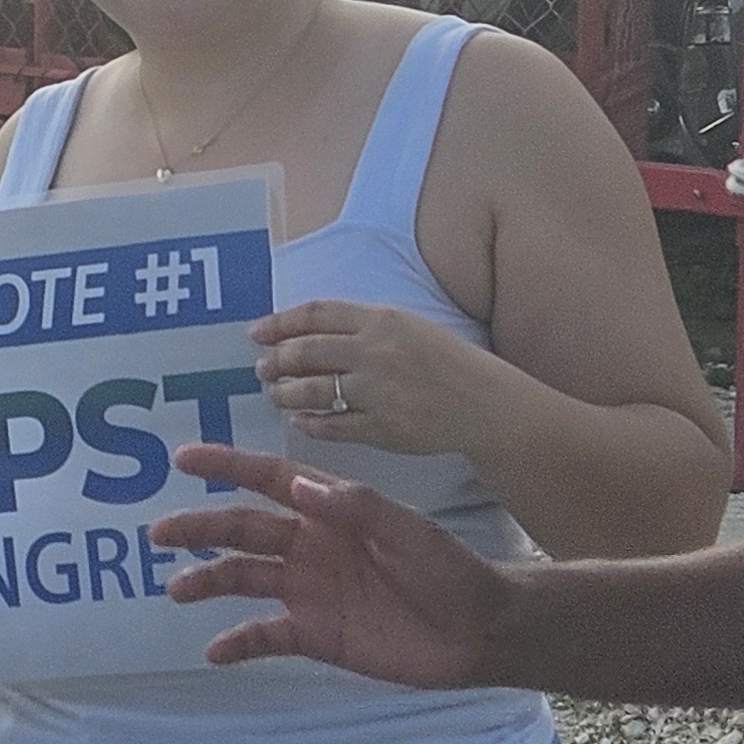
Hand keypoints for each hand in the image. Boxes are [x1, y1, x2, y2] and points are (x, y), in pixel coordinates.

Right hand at [153, 443, 528, 683]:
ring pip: (243, 579)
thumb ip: (357, 508)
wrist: (478, 631)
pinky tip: (214, 651)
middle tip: (159, 532)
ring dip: (207, 581)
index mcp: (329, 511)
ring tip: (177, 589)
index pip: (269, 481)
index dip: (226, 467)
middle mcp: (309, 546)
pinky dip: (238, 643)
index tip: (183, 457)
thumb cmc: (449, 569)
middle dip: (199, 528)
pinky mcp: (314, 634)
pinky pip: (265, 635)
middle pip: (242, 530)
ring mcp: (308, 591)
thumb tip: (299, 484)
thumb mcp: (410, 531)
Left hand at [252, 300, 499, 455]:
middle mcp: (375, 353)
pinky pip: (331, 426)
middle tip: (262, 368)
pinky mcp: (381, 428)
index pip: (315, 315)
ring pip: (311, 391)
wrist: (485, 404)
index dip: (279, 323)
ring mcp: (377, 392)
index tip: (257, 332)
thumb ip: (362, 326)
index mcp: (382, 320)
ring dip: (285, 393)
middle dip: (275, 361)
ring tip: (277, 394)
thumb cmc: (446, 361)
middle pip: (305, 352)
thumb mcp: (408, 326)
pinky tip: (300, 421)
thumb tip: (307, 331)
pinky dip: (309, 424)